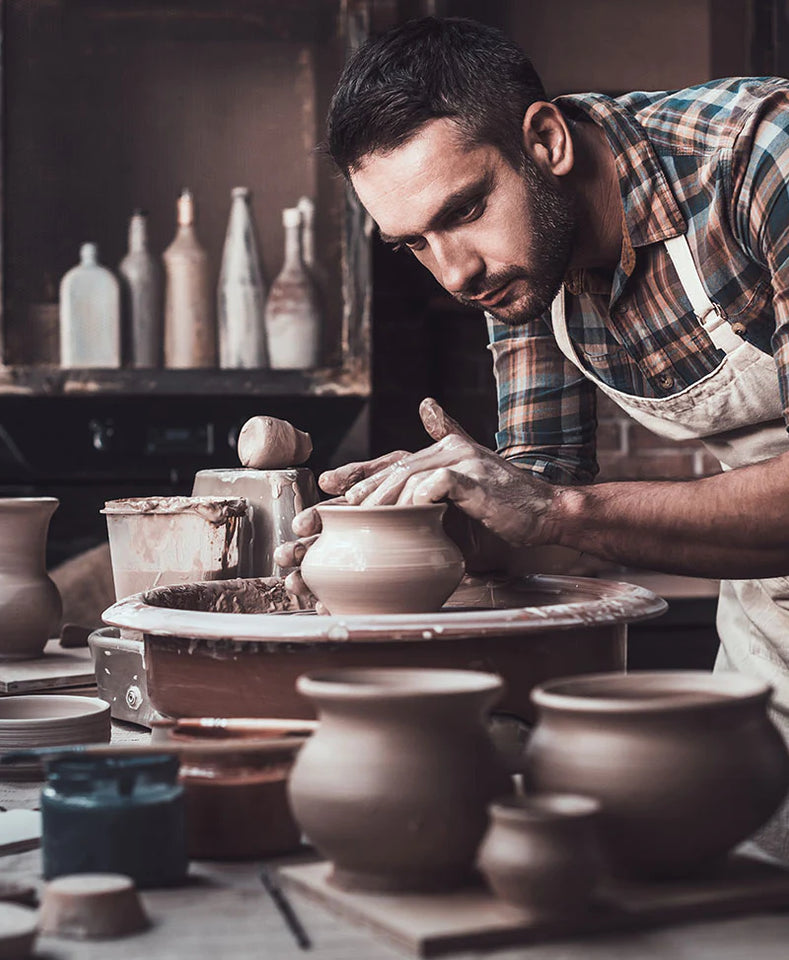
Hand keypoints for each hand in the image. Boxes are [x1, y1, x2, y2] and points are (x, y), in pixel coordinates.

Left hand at [337, 398, 556, 546]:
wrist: (544, 514)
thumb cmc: (499, 514)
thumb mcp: (458, 506)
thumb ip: (429, 502)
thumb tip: (405, 512)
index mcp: (441, 453)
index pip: (391, 461)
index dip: (358, 471)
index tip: (326, 485)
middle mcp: (448, 450)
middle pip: (392, 469)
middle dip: (357, 490)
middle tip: (333, 510)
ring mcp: (462, 461)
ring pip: (408, 474)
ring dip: (381, 499)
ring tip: (359, 519)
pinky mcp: (476, 478)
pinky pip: (438, 483)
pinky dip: (418, 497)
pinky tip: (400, 514)